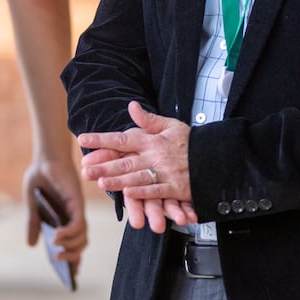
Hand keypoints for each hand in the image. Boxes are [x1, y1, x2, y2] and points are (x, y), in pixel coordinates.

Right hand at [23, 156, 87, 279]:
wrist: (44, 158)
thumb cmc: (39, 178)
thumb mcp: (32, 205)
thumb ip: (33, 224)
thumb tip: (30, 245)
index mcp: (63, 219)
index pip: (73, 244)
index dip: (74, 260)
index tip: (71, 276)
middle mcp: (73, 217)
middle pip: (80, 244)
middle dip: (73, 257)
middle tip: (59, 261)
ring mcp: (76, 211)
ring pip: (82, 237)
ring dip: (71, 246)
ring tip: (57, 250)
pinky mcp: (77, 203)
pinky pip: (78, 224)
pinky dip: (70, 233)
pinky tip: (58, 236)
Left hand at [79, 101, 195, 227]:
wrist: (217, 157)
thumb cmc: (190, 142)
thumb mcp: (170, 125)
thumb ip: (149, 120)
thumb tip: (131, 105)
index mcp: (152, 140)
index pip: (122, 139)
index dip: (101, 139)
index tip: (82, 140)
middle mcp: (156, 156)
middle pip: (126, 161)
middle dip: (105, 166)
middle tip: (85, 170)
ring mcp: (165, 172)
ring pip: (138, 177)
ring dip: (119, 180)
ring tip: (101, 182)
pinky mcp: (175, 187)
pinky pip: (157, 191)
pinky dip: (143, 193)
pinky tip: (129, 194)